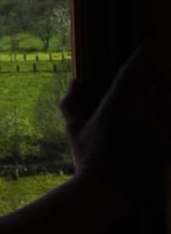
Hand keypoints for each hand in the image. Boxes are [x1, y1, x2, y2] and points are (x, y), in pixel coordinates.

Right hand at [61, 47, 170, 196]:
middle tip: (167, 71)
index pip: (132, 73)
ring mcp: (154, 132)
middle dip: (167, 76)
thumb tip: (77, 80)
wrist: (103, 191)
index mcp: (115, 107)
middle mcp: (137, 115)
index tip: (153, 42)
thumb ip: (72, 103)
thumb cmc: (87, 159)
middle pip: (164, 84)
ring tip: (169, 92)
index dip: (144, 55)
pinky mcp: (166, 148)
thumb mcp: (74, 129)